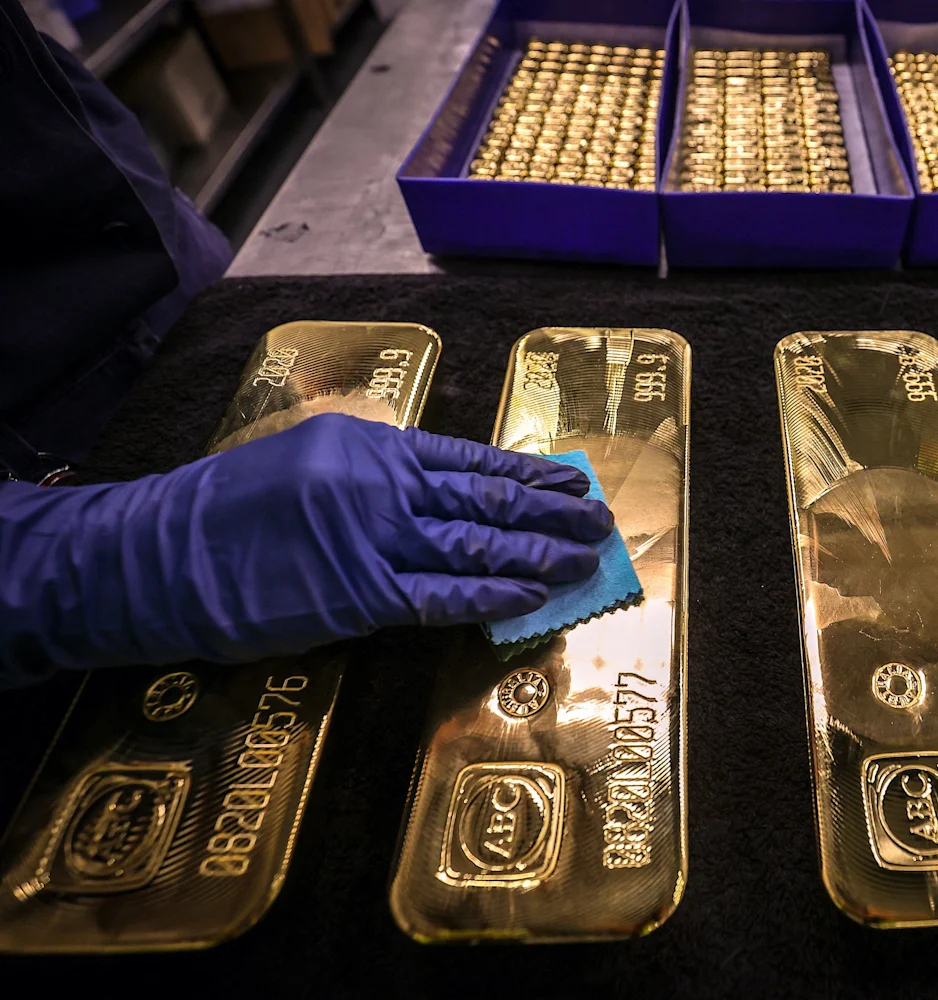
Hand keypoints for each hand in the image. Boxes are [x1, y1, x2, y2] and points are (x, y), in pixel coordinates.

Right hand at [0, 414, 612, 680]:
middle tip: (599, 521)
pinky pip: (442, 596)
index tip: (571, 481)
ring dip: (538, 552)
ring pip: (476, 544)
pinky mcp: (358, 595)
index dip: (528, 473)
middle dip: (550, 512)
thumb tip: (444, 497)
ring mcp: (372, 538)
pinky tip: (532, 596)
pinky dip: (492, 595)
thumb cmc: (227, 511)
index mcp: (370, 446)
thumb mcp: (307, 462)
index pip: (470, 459)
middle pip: (486, 499)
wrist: (157, 555)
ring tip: (583, 558)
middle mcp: (380, 484)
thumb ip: (376, 476)